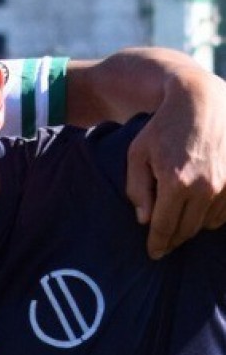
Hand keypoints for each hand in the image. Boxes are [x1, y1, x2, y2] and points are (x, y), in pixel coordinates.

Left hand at [126, 67, 225, 257]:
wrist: (201, 101)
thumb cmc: (162, 128)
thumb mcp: (137, 156)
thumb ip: (137, 191)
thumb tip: (145, 221)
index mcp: (176, 182)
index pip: (164, 227)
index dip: (157, 245)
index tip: (153, 254)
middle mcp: (205, 186)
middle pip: (187, 230)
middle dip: (173, 239)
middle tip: (164, 242)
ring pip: (207, 223)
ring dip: (192, 226)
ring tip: (179, 218)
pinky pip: (224, 213)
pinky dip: (211, 215)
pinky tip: (198, 208)